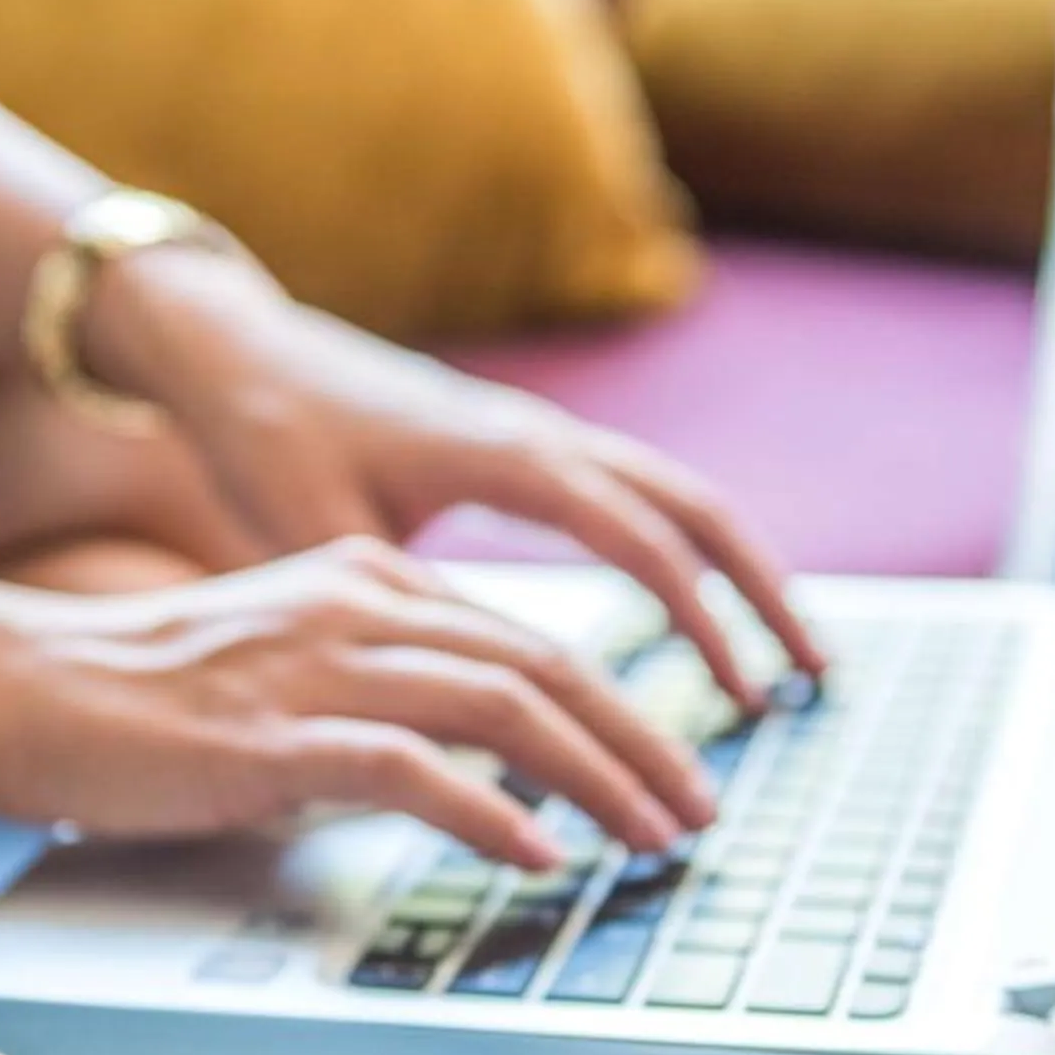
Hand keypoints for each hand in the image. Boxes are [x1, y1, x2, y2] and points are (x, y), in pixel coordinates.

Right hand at [0, 536, 719, 863]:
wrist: (8, 685)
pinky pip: (409, 767)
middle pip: (544, 666)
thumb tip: (481, 754)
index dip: (622, 710)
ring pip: (501, 707)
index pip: (531, 641)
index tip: (673, 773)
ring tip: (649, 837)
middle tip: (698, 812)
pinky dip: (488, 809)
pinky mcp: (269, 737)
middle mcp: (355, 606)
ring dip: (596, 779)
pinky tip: (536, 852)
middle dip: (640, 745)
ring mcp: (314, 667)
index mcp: (366, 580)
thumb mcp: (287, 662)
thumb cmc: (140, 693)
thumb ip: (380, 685)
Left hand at [80, 248, 825, 709]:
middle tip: (819, 675)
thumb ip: (392, 603)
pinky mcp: (529, 447)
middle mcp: (542, 433)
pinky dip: (692, 552)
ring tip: (790, 654)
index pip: (637, 540)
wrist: (236, 351)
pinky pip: (640, 495)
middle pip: (696, 504)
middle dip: (766, 592)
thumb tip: (455, 703)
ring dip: (743, 570)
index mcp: (502, 454)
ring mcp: (543, 433)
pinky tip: (708, 612)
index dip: (700, 622)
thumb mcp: (315, 532)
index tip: (740, 695)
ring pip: (680, 493)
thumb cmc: (264, 438)